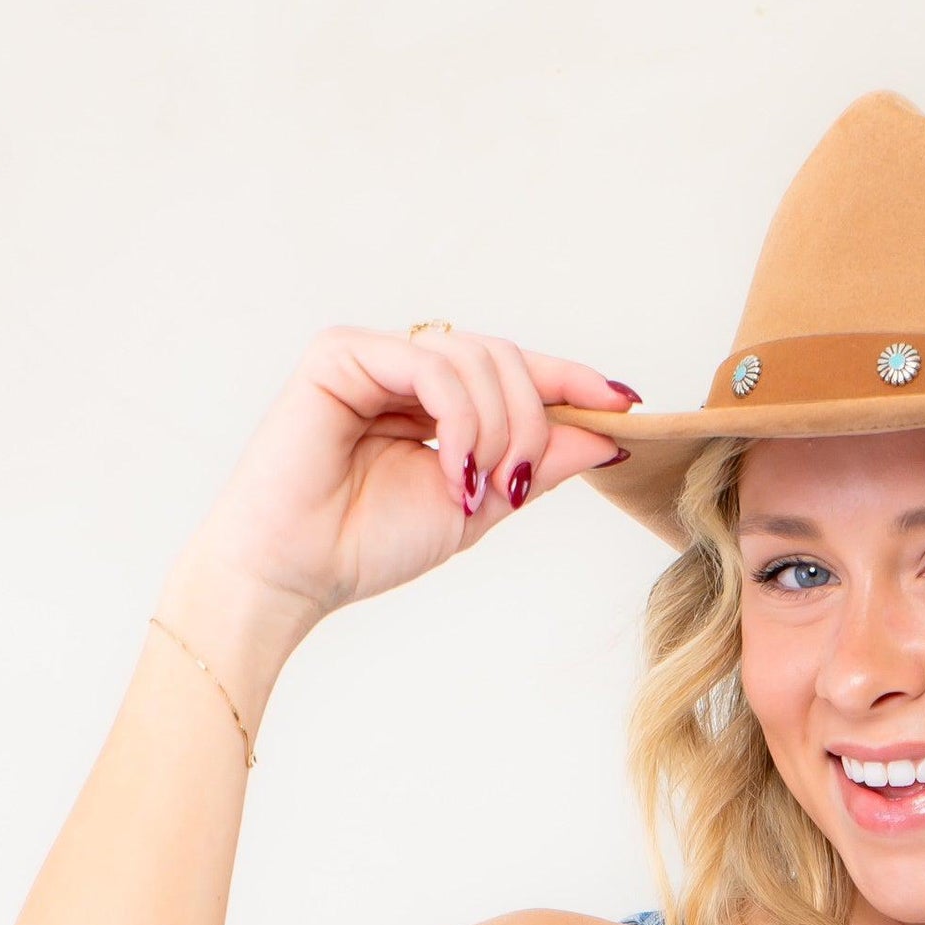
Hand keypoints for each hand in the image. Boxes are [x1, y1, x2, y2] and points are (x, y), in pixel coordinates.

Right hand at [161, 323, 637, 637]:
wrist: (297, 573)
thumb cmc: (368, 544)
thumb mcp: (479, 505)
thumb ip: (536, 466)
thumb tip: (606, 434)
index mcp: (436, 402)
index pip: (517, 372)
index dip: (573, 381)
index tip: (626, 403)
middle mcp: (406, 368)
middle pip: (508, 358)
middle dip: (534, 422)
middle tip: (519, 487)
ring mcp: (375, 354)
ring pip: (478, 356)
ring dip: (500, 429)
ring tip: (478, 490)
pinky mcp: (342, 352)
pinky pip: (432, 364)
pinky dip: (460, 421)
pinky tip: (453, 471)